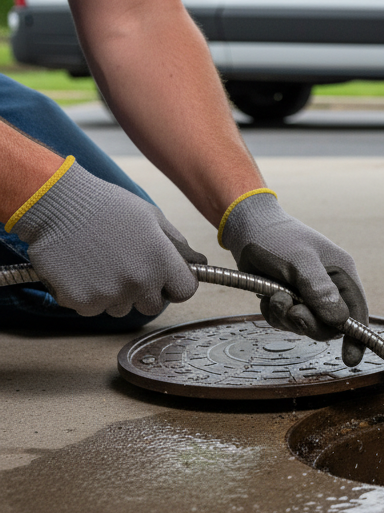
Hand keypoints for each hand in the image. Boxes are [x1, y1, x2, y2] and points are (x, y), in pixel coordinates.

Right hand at [10, 158, 204, 316]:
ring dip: (114, 293)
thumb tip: (198, 263)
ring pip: (121, 308)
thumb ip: (177, 245)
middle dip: (144, 291)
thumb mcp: (151, 218)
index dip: (176, 284)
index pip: (185, 291)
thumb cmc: (106, 206)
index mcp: (161, 261)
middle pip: (152, 305)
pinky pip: (92, 308)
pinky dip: (88, 294)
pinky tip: (81, 269)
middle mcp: (139, 282)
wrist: (56, 204)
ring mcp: (109, 295)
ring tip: (100, 262)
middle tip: (126, 266)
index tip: (165, 277)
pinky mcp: (81, 301)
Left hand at [220, 190, 368, 362]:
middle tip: (293, 311)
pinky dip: (274, 314)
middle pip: (330, 325)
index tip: (351, 358)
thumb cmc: (279, 238)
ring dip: (287, 317)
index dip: (358, 337)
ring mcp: (308, 295)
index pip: (357, 312)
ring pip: (305, 325)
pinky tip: (267, 296)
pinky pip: (285, 321)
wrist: (248, 228)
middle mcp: (329, 288)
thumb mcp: (300, 262)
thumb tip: (340, 320)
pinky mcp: (288, 299)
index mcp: (341, 275)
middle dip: (309, 322)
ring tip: (275, 295)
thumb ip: (320, 290)